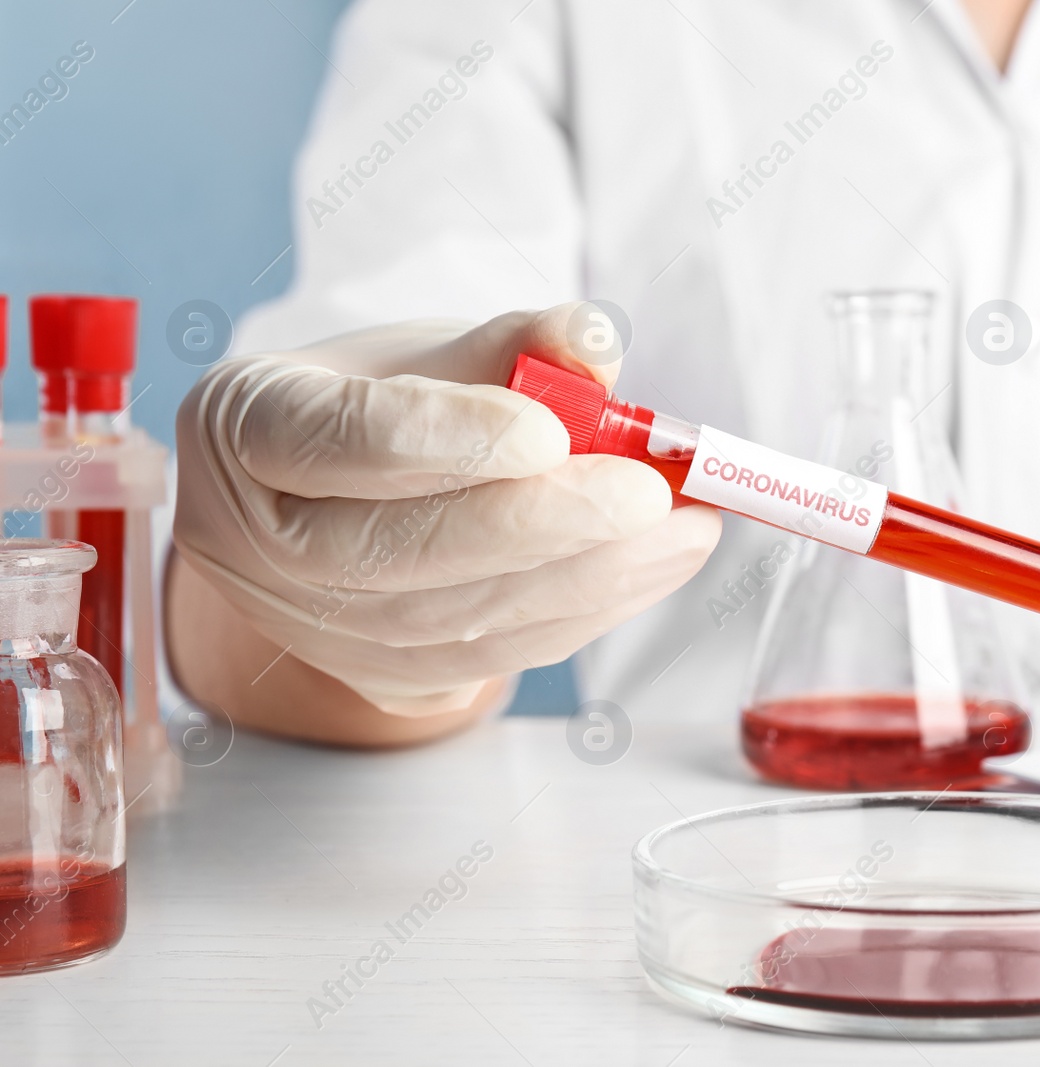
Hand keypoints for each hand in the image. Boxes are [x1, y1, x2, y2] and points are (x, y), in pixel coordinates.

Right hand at [173, 306, 720, 716]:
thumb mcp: (438, 350)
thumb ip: (517, 341)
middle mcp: (257, 545)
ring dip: (589, 577)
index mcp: (246, 428)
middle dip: (542, 524)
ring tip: (683, 529)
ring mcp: (312, 628)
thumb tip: (595, 343)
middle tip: (650, 493)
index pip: (337, 438)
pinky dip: (585, 612)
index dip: (445, 439)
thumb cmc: (390, 400)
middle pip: (396, 550)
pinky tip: (652, 567)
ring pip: (456, 620)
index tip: (552, 431)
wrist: (350, 494)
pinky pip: (492, 657)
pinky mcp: (380, 676)